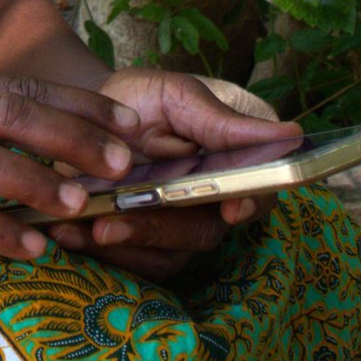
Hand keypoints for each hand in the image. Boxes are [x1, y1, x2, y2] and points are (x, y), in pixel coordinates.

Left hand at [45, 68, 301, 281]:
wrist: (90, 120)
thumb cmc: (143, 101)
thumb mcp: (177, 95)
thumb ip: (222, 120)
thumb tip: (290, 133)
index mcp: (237, 162)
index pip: (261, 190)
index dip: (252, 202)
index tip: (232, 207)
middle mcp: (216, 203)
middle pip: (206, 230)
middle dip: (161, 229)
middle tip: (117, 222)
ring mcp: (181, 229)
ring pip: (169, 254)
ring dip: (128, 245)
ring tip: (89, 229)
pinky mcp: (147, 249)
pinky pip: (135, 264)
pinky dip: (102, 253)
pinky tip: (70, 234)